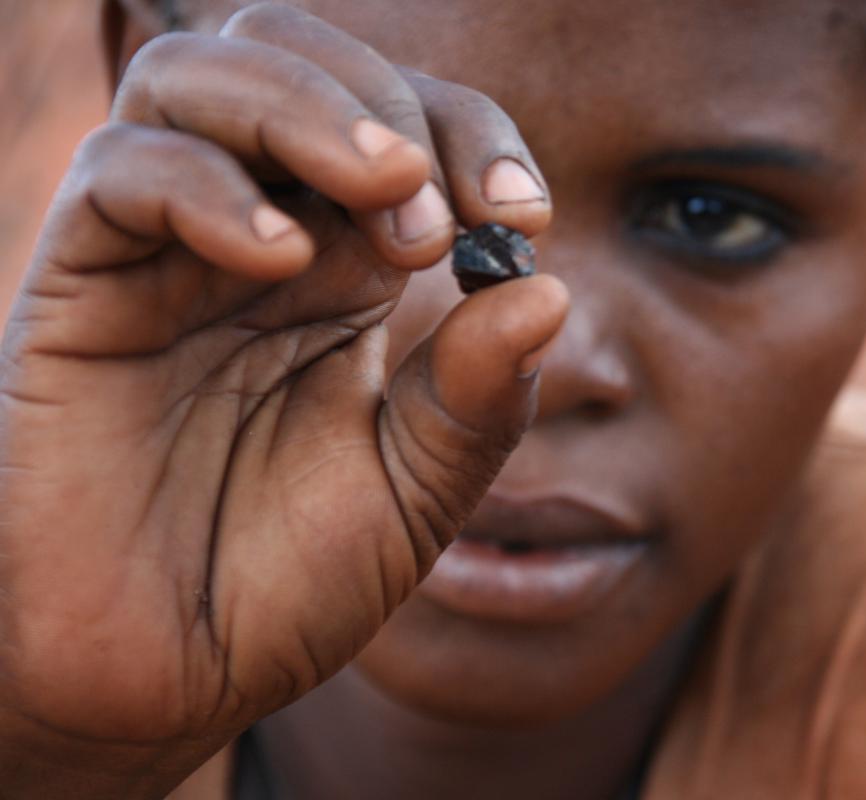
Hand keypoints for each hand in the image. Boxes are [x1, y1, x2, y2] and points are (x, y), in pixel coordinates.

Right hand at [0, 5, 565, 795]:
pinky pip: (122, 173)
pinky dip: (210, 185)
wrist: (160, 680)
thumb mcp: (417, 491)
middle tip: (443, 216)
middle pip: (299, 58)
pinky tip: (284, 260)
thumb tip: (553, 290)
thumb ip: (481, 396)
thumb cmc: (285, 583)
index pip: (404, 122)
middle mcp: (258, 239)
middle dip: (390, 106)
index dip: (472, 135)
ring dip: (307, 107)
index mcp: (347, 269)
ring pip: (198, 75)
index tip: (523, 215)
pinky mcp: (78, 289)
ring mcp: (163, 254)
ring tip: (386, 195)